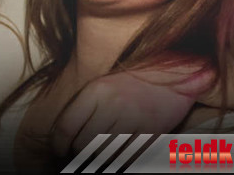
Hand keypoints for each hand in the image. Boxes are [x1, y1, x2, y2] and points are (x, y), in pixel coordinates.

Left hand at [52, 68, 204, 157]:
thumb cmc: (134, 81)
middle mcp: (112, 104)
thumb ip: (85, 107)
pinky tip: (122, 152)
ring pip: (105, 153)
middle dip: (80, 152)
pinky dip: (123, 158)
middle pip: (83, 144)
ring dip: (101, 157)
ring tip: (102, 152)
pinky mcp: (151, 132)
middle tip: (83, 152)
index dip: (59, 144)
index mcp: (96, 90)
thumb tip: (64, 136)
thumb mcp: (104, 85)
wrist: (174, 74)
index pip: (67, 125)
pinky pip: (129, 155)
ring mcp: (132, 119)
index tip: (60, 150)